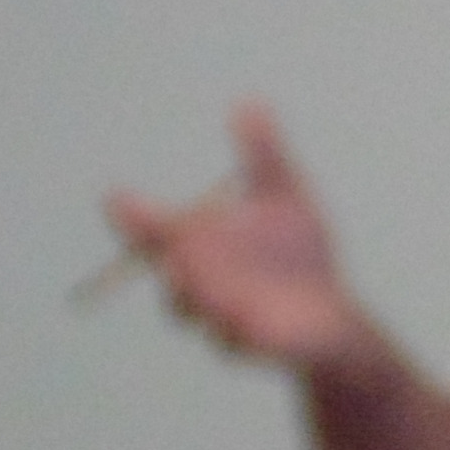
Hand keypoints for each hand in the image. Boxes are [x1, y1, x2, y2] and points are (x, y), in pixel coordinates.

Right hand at [103, 102, 381, 376]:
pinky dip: (236, 332)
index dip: (136, 218)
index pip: (157, 231)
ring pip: (197, 311)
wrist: (333, 317)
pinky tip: (244, 319)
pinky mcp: (255, 348)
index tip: (115, 198)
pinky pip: (235, 343)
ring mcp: (224, 320)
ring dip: (198, 296)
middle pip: (169, 270)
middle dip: (164, 254)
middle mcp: (202, 285)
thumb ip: (264, 156)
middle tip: (169, 240)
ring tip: (204, 279)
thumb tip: (249, 102)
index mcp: (200, 247)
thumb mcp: (285, 197)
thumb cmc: (299, 256)